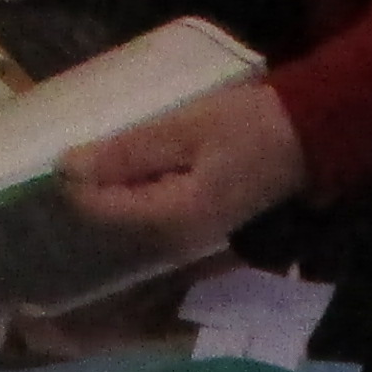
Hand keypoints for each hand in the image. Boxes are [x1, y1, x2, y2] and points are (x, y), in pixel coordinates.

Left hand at [59, 81, 307, 254]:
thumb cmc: (248, 126)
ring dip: (107, 189)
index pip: (96, 210)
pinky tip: (129, 164)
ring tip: (98, 150)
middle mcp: (171, 245)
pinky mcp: (189, 230)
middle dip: (88, 186)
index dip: (74, 177)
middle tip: (78, 143)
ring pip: (122, 220)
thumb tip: (66, 167)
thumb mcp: (185, 128)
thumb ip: (127, 151)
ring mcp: (182, 242)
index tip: (65, 143)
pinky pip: (142, 215)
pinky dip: (128, 192)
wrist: (306, 138)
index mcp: (169, 222)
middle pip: (106, 221)